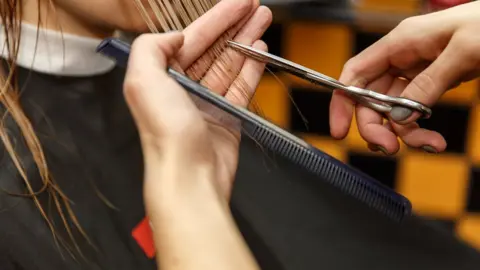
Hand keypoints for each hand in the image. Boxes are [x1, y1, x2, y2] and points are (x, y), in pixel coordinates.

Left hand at [124, 0, 270, 204]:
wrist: (190, 176)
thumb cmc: (166, 135)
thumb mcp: (143, 81)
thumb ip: (151, 48)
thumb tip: (174, 36)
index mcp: (161, 77)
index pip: (192, 38)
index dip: (216, 18)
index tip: (238, 3)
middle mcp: (183, 88)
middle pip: (213, 47)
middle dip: (234, 25)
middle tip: (255, 6)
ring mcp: (207, 102)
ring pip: (229, 63)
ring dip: (247, 41)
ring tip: (262, 20)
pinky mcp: (226, 116)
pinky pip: (241, 85)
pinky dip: (251, 67)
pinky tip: (260, 51)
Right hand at [329, 1, 479, 154]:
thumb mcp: (463, 51)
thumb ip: (428, 83)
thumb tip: (400, 115)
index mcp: (400, 42)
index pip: (355, 74)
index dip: (342, 102)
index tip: (340, 130)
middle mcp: (401, 58)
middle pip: (371, 99)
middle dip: (376, 126)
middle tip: (389, 148)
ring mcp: (414, 71)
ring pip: (392, 110)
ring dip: (404, 134)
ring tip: (429, 145)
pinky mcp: (429, 82)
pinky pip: (412, 111)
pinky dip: (419, 129)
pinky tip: (433, 139)